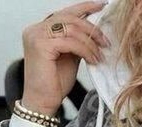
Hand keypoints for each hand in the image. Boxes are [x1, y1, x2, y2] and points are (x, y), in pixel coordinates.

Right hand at [21, 1, 110, 115]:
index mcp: (41, 29)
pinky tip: (93, 60)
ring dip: (90, 42)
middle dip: (92, 29)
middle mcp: (36, 29)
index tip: (102, 6)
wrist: (42, 102)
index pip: (65, 13)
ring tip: (99, 56)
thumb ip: (76, 42)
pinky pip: (70, 41)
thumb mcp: (69, 57)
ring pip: (72, 29)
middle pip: (70, 18)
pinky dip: (85, 50)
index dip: (84, 7)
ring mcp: (36, 35)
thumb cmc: (53, 84)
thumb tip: (94, 33)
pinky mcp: (40, 45)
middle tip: (105, 42)